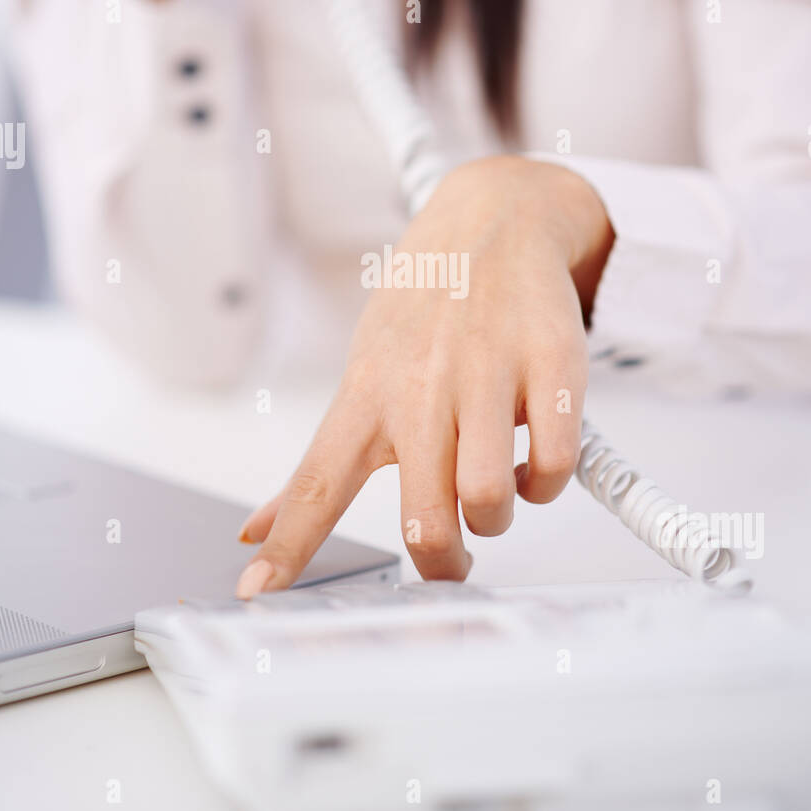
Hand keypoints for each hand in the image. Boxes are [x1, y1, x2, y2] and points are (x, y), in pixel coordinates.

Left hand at [236, 157, 614, 595]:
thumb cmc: (426, 307)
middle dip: (442, 564)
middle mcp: (421, 388)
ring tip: (495, 495)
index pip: (316, 484)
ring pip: (489, 499)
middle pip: (424, 519)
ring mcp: (488, 374)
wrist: (494, 219)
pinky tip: (533, 462)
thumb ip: (318, 466)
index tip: (259, 591)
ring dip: (496, 520)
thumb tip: (256, 532)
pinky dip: (546, 483)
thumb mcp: (363, 374)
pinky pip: (554, 464)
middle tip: (451, 560)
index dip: (289, 545)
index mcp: (367, 394)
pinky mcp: (551, 365)